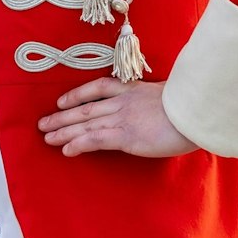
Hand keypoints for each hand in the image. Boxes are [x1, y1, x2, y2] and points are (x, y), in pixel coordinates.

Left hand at [37, 79, 199, 157]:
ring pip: (84, 123)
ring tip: (46, 137)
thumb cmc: (189, 105)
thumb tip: (152, 108)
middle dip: (62, 115)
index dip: (77, 94)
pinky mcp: (125, 136)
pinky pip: (94, 139)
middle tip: (43, 123)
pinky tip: (66, 150)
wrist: (195, 111)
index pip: (98, 87)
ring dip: (63, 131)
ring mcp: (121, 118)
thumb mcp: (168, 94)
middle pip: (84, 107)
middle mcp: (122, 101)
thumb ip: (154, 100)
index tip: (62, 101)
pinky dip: (77, 143)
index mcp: (132, 89)